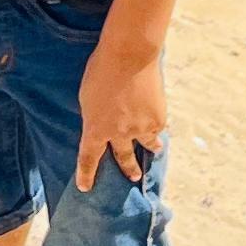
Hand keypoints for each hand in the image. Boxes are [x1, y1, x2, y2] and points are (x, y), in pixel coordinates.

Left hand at [74, 30, 165, 190]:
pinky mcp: (157, 120)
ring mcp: (139, 129)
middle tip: (133, 177)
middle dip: (128, 169)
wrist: (129, 58)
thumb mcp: (87, 97)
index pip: (88, 158)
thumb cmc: (100, 71)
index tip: (85, 188)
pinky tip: (161, 125)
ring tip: (155, 151)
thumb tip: (103, 123)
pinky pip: (158, 129)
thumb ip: (94, 115)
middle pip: (123, 158)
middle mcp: (118, 135)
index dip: (86, 175)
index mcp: (95, 129)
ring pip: (147, 146)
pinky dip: (158, 127)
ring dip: (151, 149)